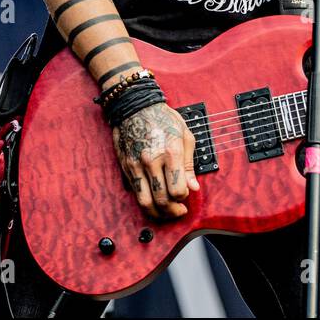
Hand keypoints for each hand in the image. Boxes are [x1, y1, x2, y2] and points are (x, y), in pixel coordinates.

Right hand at [112, 102, 199, 219]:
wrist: (135, 106)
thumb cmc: (163, 118)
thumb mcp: (185, 136)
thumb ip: (189, 164)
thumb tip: (193, 186)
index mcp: (171, 152)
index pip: (178, 190)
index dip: (184, 197)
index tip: (186, 195)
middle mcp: (152, 161)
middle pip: (162, 200)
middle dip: (172, 211)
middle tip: (179, 211)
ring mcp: (137, 165)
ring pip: (145, 201)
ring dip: (157, 213)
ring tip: (165, 212)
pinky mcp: (126, 167)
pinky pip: (135, 192)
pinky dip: (144, 202)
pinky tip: (152, 202)